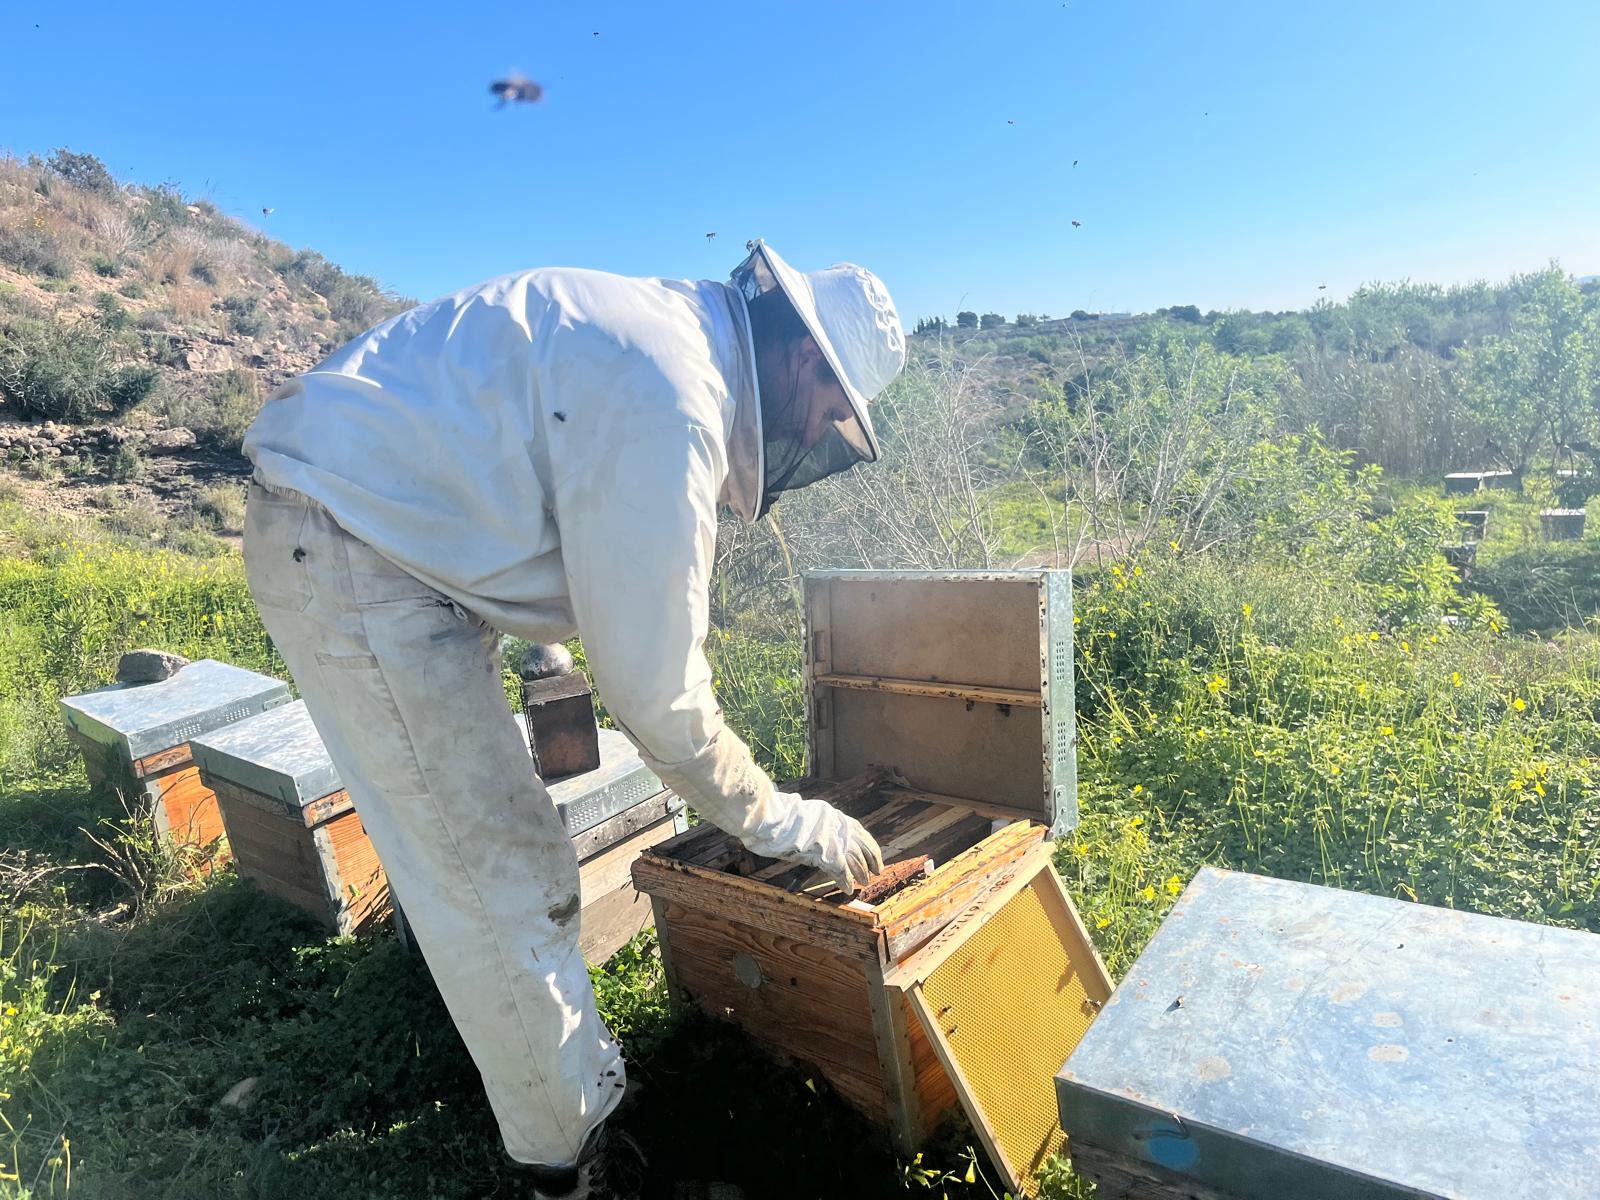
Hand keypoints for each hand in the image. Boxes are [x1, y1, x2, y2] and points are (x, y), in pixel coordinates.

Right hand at [765, 796, 883, 895]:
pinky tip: (848, 888)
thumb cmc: (786, 819)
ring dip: (861, 873)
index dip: (870, 846)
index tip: (875, 856)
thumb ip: (824, 829)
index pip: (860, 832)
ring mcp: (834, 841)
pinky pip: (842, 871)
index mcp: (836, 817)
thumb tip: (829, 842)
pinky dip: (846, 880)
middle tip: (876, 872)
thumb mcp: (811, 819)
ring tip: (864, 882)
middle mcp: (839, 828)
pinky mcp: (826, 854)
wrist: (776, 819)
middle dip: (872, 860)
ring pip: (856, 860)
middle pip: (863, 847)